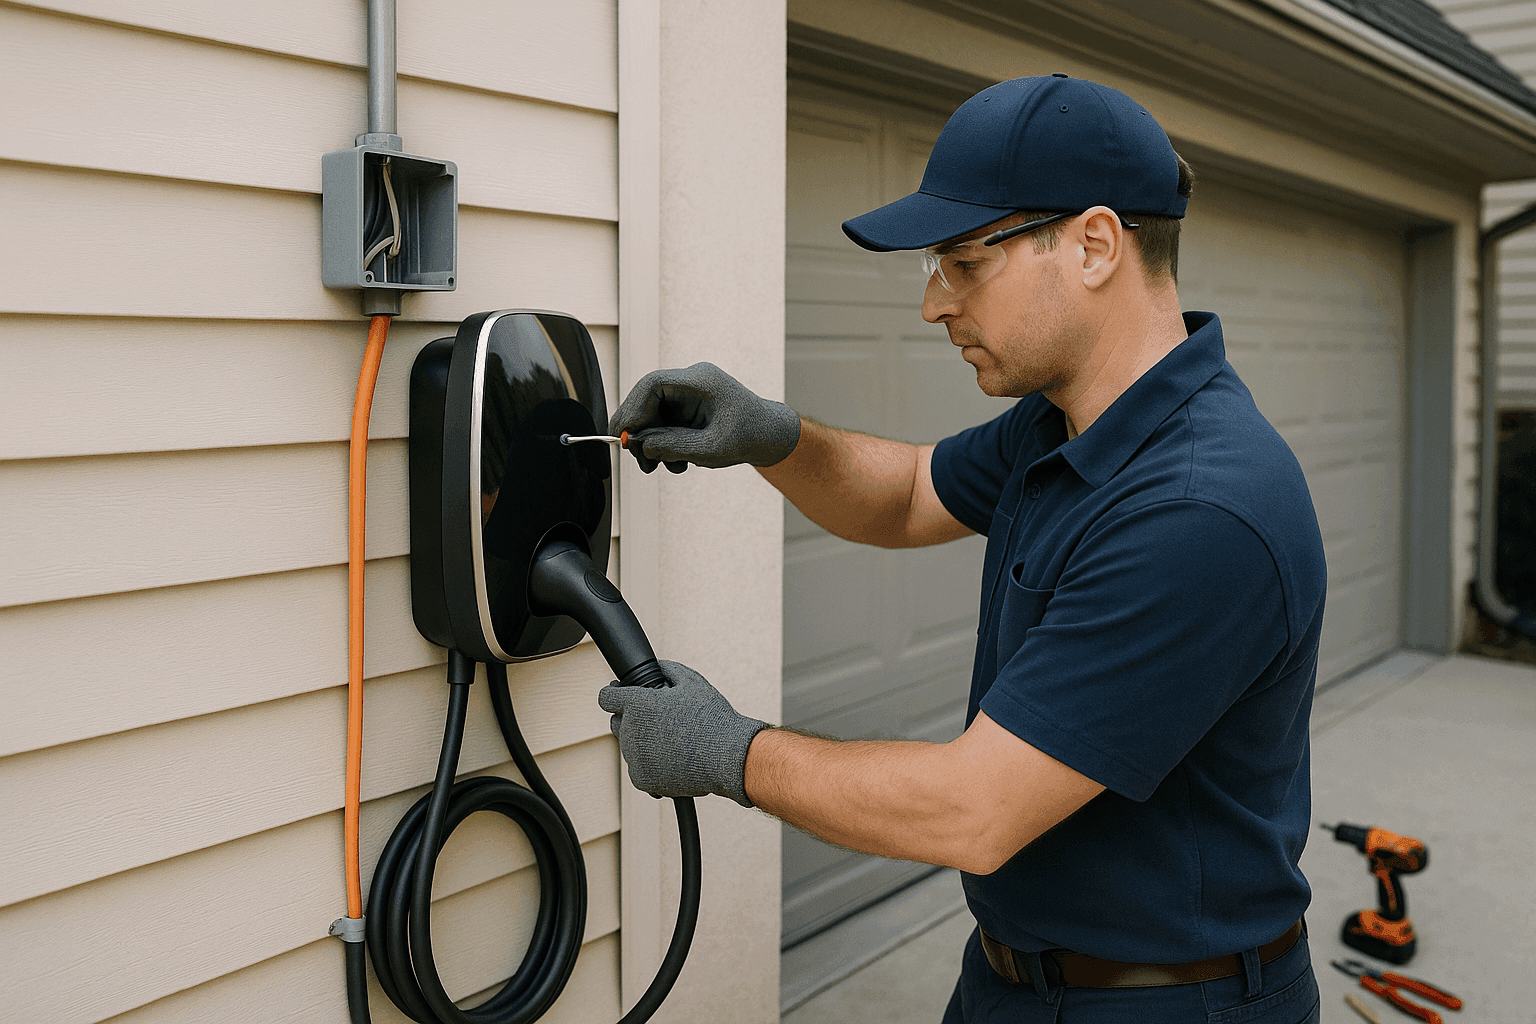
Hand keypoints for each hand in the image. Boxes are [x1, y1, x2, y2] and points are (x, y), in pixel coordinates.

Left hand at [598, 660, 769, 805]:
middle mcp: (630, 731)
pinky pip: (639, 769)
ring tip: (674, 741)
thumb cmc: (712, 718)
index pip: (606, 697)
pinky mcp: (641, 780)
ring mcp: (634, 758)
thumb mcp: (692, 681)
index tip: (621, 697)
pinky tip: (672, 759)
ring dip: (644, 743)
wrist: (727, 757)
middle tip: (660, 721)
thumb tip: (656, 666)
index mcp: (637, 704)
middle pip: (617, 723)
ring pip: (630, 747)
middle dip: (632, 719)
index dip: (614, 694)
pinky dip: (651, 765)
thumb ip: (667, 669)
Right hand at [609, 362, 800, 472]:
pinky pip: (662, 423)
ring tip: (658, 467)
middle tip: (636, 457)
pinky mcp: (685, 409)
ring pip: (651, 414)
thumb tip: (642, 446)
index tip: (625, 435)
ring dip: (649, 442)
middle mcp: (690, 382)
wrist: (768, 436)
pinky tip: (674, 462)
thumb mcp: (713, 449)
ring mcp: (687, 395)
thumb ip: (676, 447)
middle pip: (647, 399)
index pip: (653, 384)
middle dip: (638, 430)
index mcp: (700, 380)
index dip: (633, 408)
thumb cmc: (750, 437)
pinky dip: (661, 444)